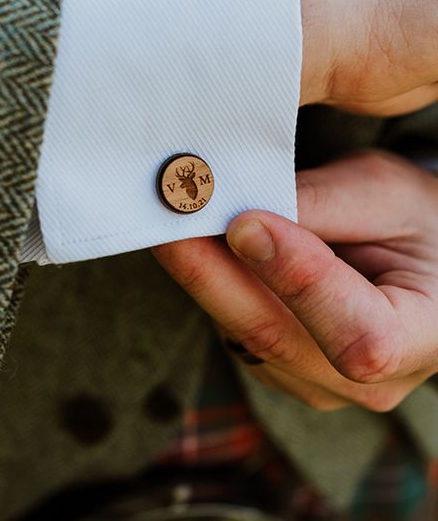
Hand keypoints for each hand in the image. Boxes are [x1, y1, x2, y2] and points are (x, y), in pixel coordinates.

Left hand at [153, 150, 437, 411]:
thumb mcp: (385, 195)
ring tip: (169, 218)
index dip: (296, 280)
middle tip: (166, 217)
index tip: (245, 224)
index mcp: (425, 338)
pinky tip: (191, 240)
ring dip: (199, 274)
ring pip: (241, 331)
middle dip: (210, 271)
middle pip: (274, 336)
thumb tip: (238, 208)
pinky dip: (208, 282)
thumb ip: (322, 204)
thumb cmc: (414, 221)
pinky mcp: (275, 368)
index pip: (359, 334)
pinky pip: (231, 327)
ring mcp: (314, 382)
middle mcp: (367, 383)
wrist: (417, 259)